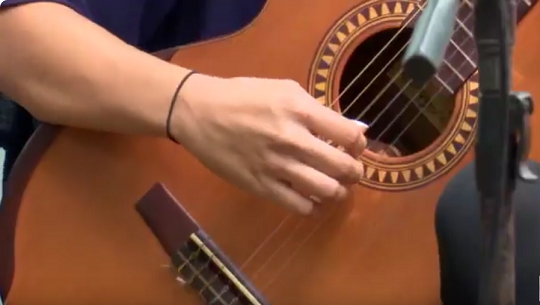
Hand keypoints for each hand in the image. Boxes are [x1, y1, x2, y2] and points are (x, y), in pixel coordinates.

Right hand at [173, 75, 366, 213]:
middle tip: (351, 171)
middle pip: (343, 167)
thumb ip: (318, 110)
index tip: (353, 145)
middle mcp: (291, 140)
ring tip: (336, 187)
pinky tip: (314, 200)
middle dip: (355, 172)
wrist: (198, 113)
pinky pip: (299, 207)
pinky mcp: (260, 186)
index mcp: (299, 110)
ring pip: (326, 191)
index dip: (359, 143)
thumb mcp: (284, 89)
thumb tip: (353, 129)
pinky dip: (314, 207)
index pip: (349, 135)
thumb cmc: (243, 96)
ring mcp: (276, 166)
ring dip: (339, 191)